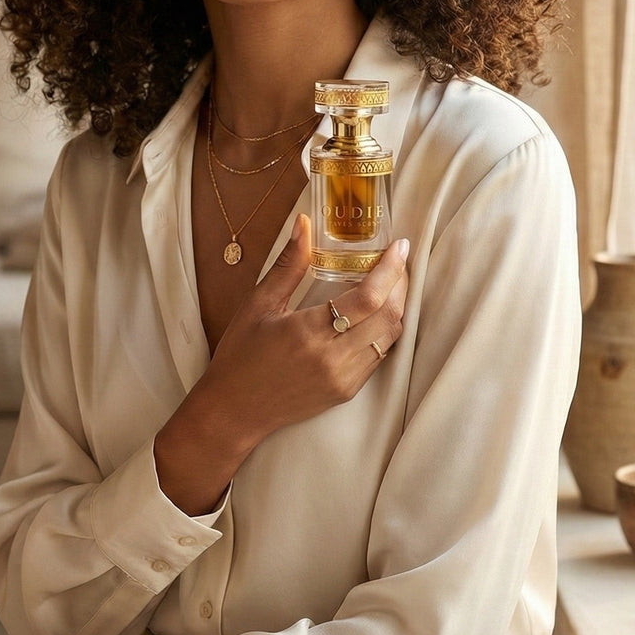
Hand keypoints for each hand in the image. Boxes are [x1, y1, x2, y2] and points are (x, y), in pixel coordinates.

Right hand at [154, 216, 407, 514]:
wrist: (234, 411)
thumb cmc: (240, 354)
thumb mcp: (259, 304)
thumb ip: (289, 264)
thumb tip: (304, 223)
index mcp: (309, 332)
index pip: (368, 298)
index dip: (391, 270)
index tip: (400, 246)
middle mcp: (333, 358)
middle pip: (389, 317)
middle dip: (401, 285)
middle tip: (398, 260)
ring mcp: (344, 379)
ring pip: (390, 338)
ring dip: (398, 307)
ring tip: (393, 282)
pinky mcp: (347, 391)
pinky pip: (380, 356)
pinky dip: (385, 330)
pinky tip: (377, 312)